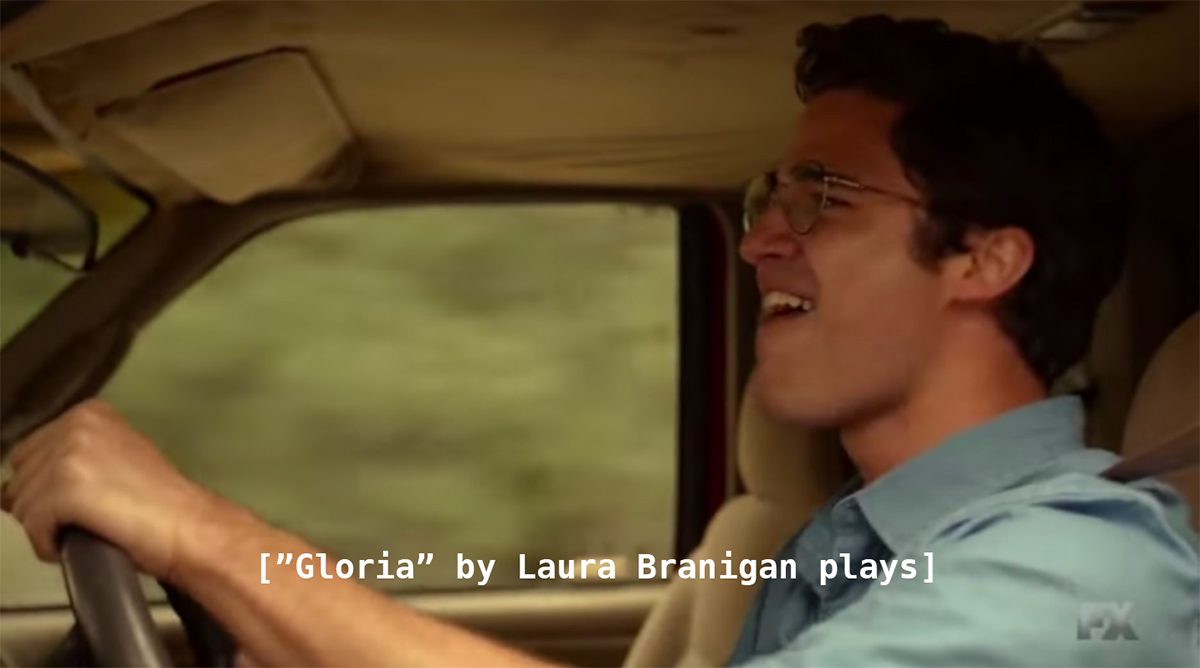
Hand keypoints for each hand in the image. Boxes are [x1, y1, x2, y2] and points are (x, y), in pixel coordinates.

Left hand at [1, 399, 218, 581]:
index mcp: (89, 413)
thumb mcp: (112, 463)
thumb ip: (66, 463)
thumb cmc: (159, 503)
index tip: (79, 500)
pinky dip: (48, 544)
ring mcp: (70, 455)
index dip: (46, 485)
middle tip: (83, 518)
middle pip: (20, 478)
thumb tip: (6, 493)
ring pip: (22, 505)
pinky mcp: (66, 489)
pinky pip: (33, 526)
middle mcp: (75, 425)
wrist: (186, 526)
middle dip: (42, 505)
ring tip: (86, 530)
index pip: (28, 453)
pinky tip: (78, 541)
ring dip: (47, 527)